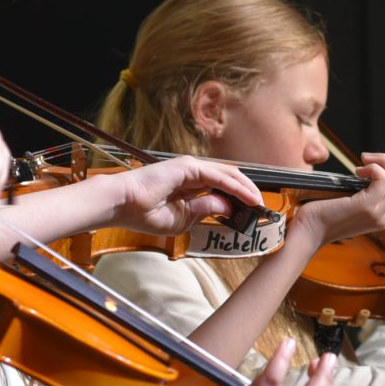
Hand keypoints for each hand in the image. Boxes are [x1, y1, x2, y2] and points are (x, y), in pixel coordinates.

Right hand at [111, 157, 264, 236]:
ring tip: (260, 203)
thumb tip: (228, 205)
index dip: (239, 198)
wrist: (122, 205)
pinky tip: (248, 197)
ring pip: (227, 175)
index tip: (253, 212)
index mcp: (190, 186)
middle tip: (262, 207)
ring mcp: (190, 168)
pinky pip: (219, 176)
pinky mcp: (188, 167)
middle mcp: (192, 173)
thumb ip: (206, 209)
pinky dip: (236, 187)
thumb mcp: (183, 218)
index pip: (221, 188)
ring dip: (246, 189)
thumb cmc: (144, 213)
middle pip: (229, 178)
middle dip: (248, 192)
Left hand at [290, 153, 384, 246]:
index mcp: (383, 217)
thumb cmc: (322, 214)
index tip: (368, 166)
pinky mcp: (366, 207)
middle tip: (366, 160)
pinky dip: (374, 167)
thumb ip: (363, 192)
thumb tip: (370, 171)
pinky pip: (383, 179)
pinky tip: (356, 170)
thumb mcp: (349, 202)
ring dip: (383, 162)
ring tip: (362, 164)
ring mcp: (377, 214)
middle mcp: (384, 218)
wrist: (307, 231)